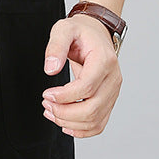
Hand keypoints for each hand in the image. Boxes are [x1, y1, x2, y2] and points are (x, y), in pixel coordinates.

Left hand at [41, 13, 121, 137]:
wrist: (96, 33)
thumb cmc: (80, 32)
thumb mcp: (64, 29)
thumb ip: (56, 46)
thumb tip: (50, 69)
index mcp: (104, 61)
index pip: (87, 87)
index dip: (65, 96)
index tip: (46, 94)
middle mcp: (113, 79)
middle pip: (92, 108)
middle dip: (65, 112)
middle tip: (45, 104)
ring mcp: (113, 92)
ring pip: (95, 120)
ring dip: (70, 122)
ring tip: (50, 112)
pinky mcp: (108, 100)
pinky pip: (99, 123)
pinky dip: (82, 129)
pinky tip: (64, 123)